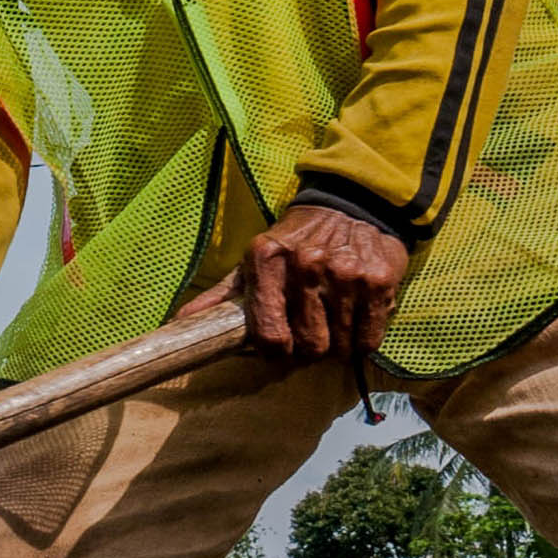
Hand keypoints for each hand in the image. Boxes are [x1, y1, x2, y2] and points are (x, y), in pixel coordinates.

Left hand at [180, 201, 408, 359]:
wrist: (349, 205)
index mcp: (266, 260)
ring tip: (331, 324)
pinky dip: (361, 341)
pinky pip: (369, 340)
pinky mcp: (378, 281)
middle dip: (306, 351)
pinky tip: (353, 320)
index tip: (278, 347)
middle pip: (307, 346)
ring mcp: (346, 274)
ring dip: (335, 347)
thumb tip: (179, 323)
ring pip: (339, 347)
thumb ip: (220, 296)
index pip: (269, 335)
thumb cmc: (294, 240)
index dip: (273, 351)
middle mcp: (307, 265)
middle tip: (308, 337)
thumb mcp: (253, 260)